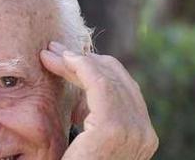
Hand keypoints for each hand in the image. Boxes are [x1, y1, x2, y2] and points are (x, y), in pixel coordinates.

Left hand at [40, 41, 157, 159]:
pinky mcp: (112, 130)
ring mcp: (133, 133)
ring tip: (49, 55)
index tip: (68, 60)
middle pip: (118, 80)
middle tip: (54, 50)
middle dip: (84, 62)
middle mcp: (144, 135)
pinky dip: (81, 67)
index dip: (96, 70)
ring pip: (107, 78)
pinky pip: (99, 85)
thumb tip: (82, 98)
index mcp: (142, 138)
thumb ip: (95, 122)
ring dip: (75, 62)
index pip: (124, 90)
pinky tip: (63, 61)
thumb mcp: (90, 144)